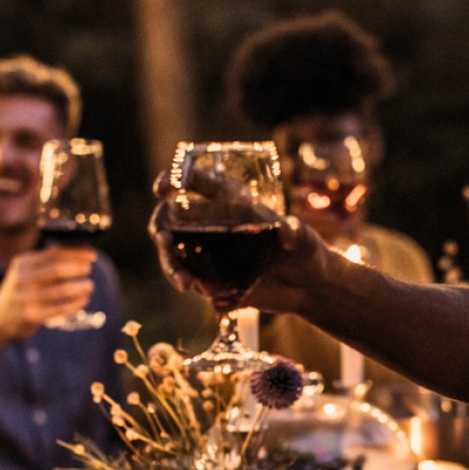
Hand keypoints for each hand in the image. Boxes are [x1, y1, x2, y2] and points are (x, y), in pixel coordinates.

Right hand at [0, 246, 96, 337]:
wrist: (0, 317)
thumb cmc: (22, 290)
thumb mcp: (27, 271)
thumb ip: (48, 261)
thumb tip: (81, 251)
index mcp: (23, 263)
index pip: (53, 254)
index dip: (76, 254)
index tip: (92, 256)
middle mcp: (22, 278)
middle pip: (58, 270)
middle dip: (78, 268)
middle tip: (89, 269)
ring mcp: (26, 298)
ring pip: (62, 290)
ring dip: (80, 287)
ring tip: (90, 286)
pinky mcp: (32, 316)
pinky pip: (60, 309)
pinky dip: (75, 304)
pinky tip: (84, 301)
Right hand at [148, 182, 334, 315]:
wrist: (307, 287)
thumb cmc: (307, 251)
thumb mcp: (304, 239)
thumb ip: (294, 232)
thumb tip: (286, 230)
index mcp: (232, 202)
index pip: (197, 183)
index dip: (174, 179)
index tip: (161, 188)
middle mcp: (214, 223)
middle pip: (171, 218)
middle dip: (161, 228)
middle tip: (165, 242)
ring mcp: (209, 250)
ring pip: (174, 251)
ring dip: (171, 264)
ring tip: (186, 283)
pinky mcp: (211, 275)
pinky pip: (187, 275)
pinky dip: (185, 281)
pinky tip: (197, 289)